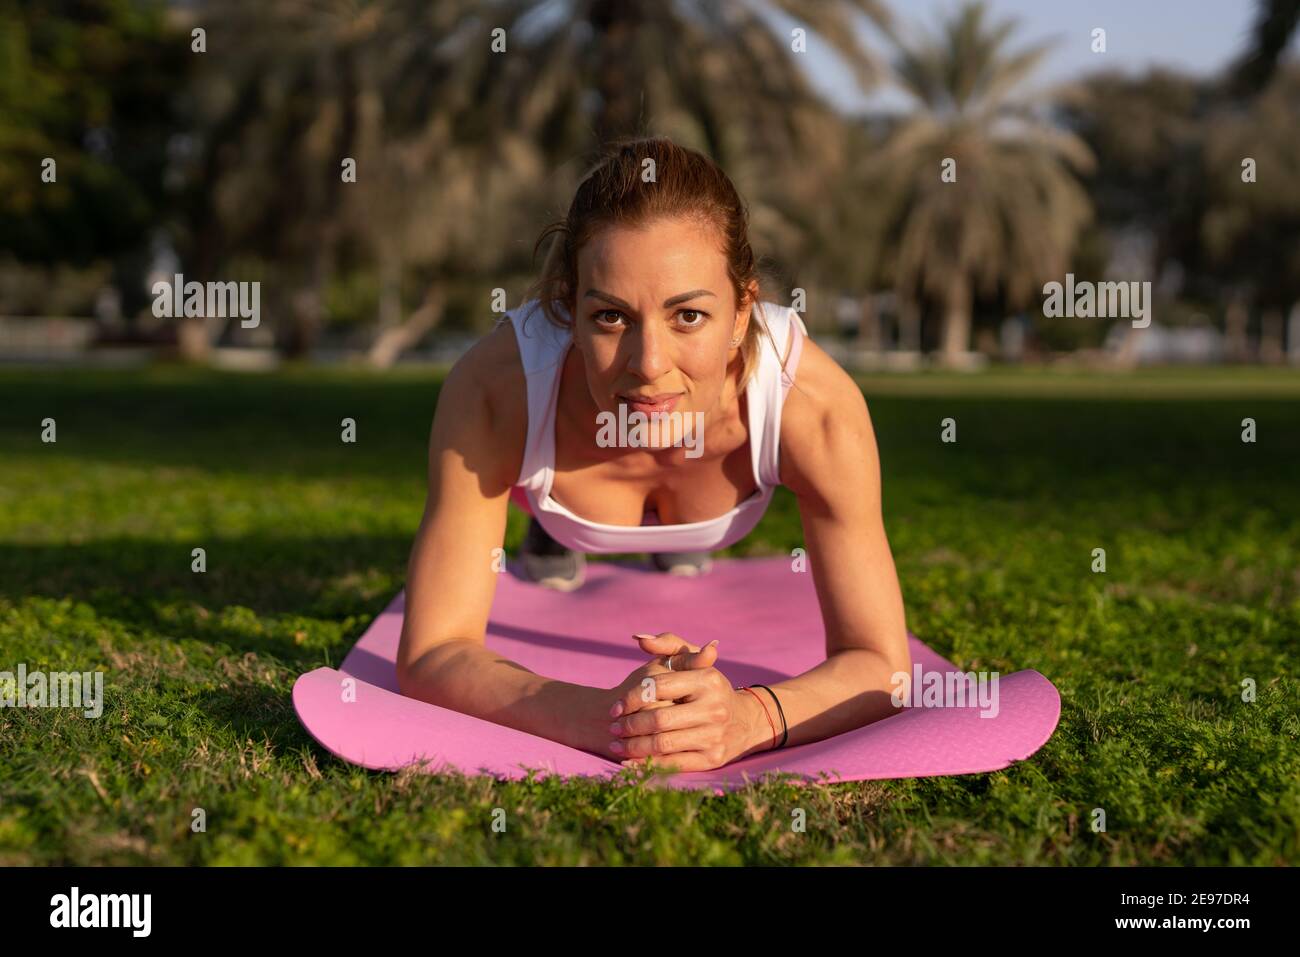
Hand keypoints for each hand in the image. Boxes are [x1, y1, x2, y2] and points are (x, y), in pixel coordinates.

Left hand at [606, 631, 766, 771]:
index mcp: (708, 679)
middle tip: (613, 727)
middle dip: (629, 725)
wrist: (744, 721)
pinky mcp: (713, 759)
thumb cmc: (707, 688)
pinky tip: (630, 761)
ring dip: (633, 746)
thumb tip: (640, 639)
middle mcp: (714, 708)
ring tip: (617, 745)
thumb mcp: (693, 661)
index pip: (658, 687)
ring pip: (662, 744)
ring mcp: (714, 735)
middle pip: (658, 718)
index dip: (632, 698)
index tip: (616, 707)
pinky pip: (673, 764)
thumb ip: (667, 644)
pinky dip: (647, 764)